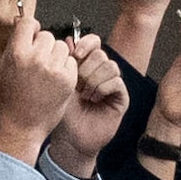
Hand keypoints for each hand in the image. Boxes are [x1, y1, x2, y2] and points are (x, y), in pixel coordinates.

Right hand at [0, 6, 75, 164]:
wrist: (22, 125)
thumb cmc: (11, 98)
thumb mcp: (3, 68)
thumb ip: (16, 46)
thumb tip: (27, 26)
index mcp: (16, 54)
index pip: (28, 23)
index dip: (31, 29)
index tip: (32, 35)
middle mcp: (35, 58)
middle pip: (47, 36)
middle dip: (44, 46)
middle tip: (38, 63)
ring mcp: (53, 68)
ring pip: (62, 47)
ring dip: (57, 56)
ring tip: (47, 73)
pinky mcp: (68, 78)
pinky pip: (71, 62)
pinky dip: (65, 69)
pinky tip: (55, 81)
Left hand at [45, 33, 129, 178]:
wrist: (71, 139)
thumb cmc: (63, 115)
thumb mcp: (59, 86)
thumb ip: (64, 64)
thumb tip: (68, 40)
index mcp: (85, 66)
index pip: (93, 43)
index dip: (86, 44)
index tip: (76, 53)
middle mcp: (100, 72)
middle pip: (100, 54)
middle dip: (86, 68)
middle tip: (77, 85)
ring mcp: (111, 84)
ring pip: (110, 66)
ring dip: (93, 80)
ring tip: (84, 95)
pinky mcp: (121, 96)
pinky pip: (116, 81)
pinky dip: (103, 88)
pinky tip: (94, 99)